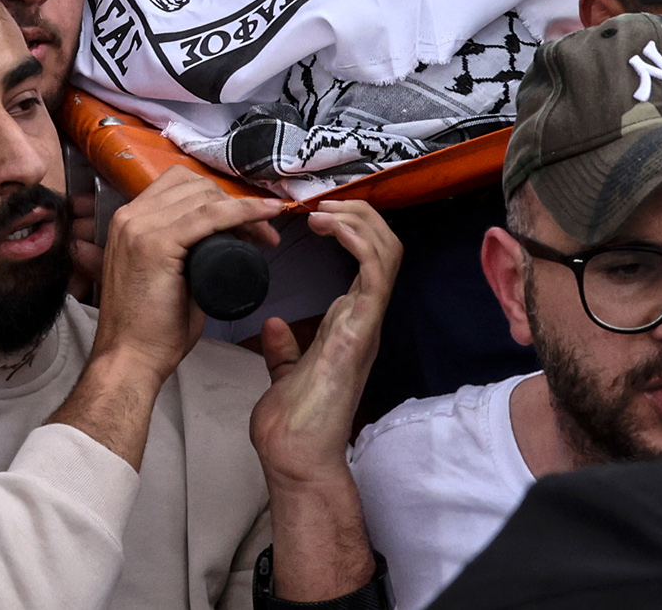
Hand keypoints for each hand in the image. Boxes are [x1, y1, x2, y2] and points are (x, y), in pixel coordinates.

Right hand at [89, 166, 285, 383]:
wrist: (129, 360)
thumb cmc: (149, 329)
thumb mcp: (163, 275)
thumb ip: (182, 254)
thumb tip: (220, 243)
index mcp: (128, 220)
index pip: (178, 184)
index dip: (216, 195)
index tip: (246, 218)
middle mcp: (130, 216)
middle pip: (194, 185)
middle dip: (233, 202)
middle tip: (261, 231)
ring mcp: (140, 227)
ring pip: (204, 197)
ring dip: (244, 209)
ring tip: (265, 235)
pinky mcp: (156, 244)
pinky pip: (209, 216)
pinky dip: (242, 212)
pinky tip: (265, 214)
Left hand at [249, 196, 399, 485]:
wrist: (294, 457)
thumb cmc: (292, 424)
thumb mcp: (286, 373)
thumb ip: (285, 350)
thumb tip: (274, 327)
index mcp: (348, 323)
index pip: (367, 259)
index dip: (350, 226)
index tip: (314, 211)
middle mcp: (363, 318)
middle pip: (385, 246)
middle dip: (359, 213)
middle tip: (321, 203)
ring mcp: (366, 323)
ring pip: (387, 251)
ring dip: (358, 220)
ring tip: (324, 210)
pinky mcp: (360, 330)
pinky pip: (374, 272)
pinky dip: (356, 240)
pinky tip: (328, 227)